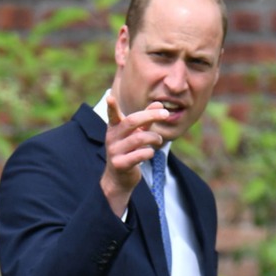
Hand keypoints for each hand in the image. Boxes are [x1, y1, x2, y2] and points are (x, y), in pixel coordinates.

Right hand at [100, 94, 168, 215]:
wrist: (119, 178)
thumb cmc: (129, 151)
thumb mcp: (136, 134)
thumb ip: (146, 120)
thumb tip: (159, 104)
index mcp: (115, 128)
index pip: (112, 115)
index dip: (111, 106)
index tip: (110, 97)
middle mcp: (112, 138)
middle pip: (131, 121)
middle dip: (150, 116)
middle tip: (165, 114)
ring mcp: (114, 151)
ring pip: (139, 138)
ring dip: (154, 137)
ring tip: (158, 140)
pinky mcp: (120, 164)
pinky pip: (140, 154)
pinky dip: (149, 152)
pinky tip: (149, 153)